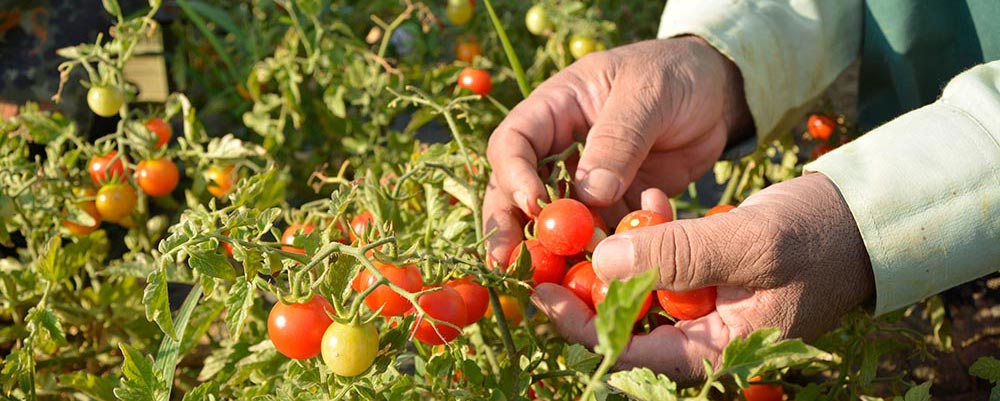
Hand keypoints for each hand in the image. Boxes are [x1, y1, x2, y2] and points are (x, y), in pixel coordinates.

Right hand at [484, 36, 751, 263]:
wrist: (717, 93)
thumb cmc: (676, 75)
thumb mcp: (649, 94)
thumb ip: (620, 139)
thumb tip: (589, 195)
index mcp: (555, 109)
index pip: (514, 143)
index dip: (514, 176)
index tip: (533, 205)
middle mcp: (560, 149)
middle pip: (518, 190)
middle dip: (511, 227)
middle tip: (507, 265)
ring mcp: (586, 181)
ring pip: (557, 221)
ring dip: (555, 250)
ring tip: (552, 282)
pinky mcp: (615, 205)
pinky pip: (601, 234)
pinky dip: (604, 253)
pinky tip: (612, 269)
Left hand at [530, 174, 874, 380]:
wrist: (859, 216)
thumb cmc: (817, 237)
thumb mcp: (749, 243)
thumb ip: (679, 255)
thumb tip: (603, 264)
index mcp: (716, 351)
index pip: (633, 352)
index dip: (582, 326)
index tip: (541, 293)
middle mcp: (703, 337)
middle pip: (626, 323)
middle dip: (589, 287)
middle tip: (553, 250)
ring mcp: (702, 306)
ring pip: (639, 289)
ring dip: (620, 253)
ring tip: (609, 214)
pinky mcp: (703, 276)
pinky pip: (662, 264)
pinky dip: (651, 235)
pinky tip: (652, 201)